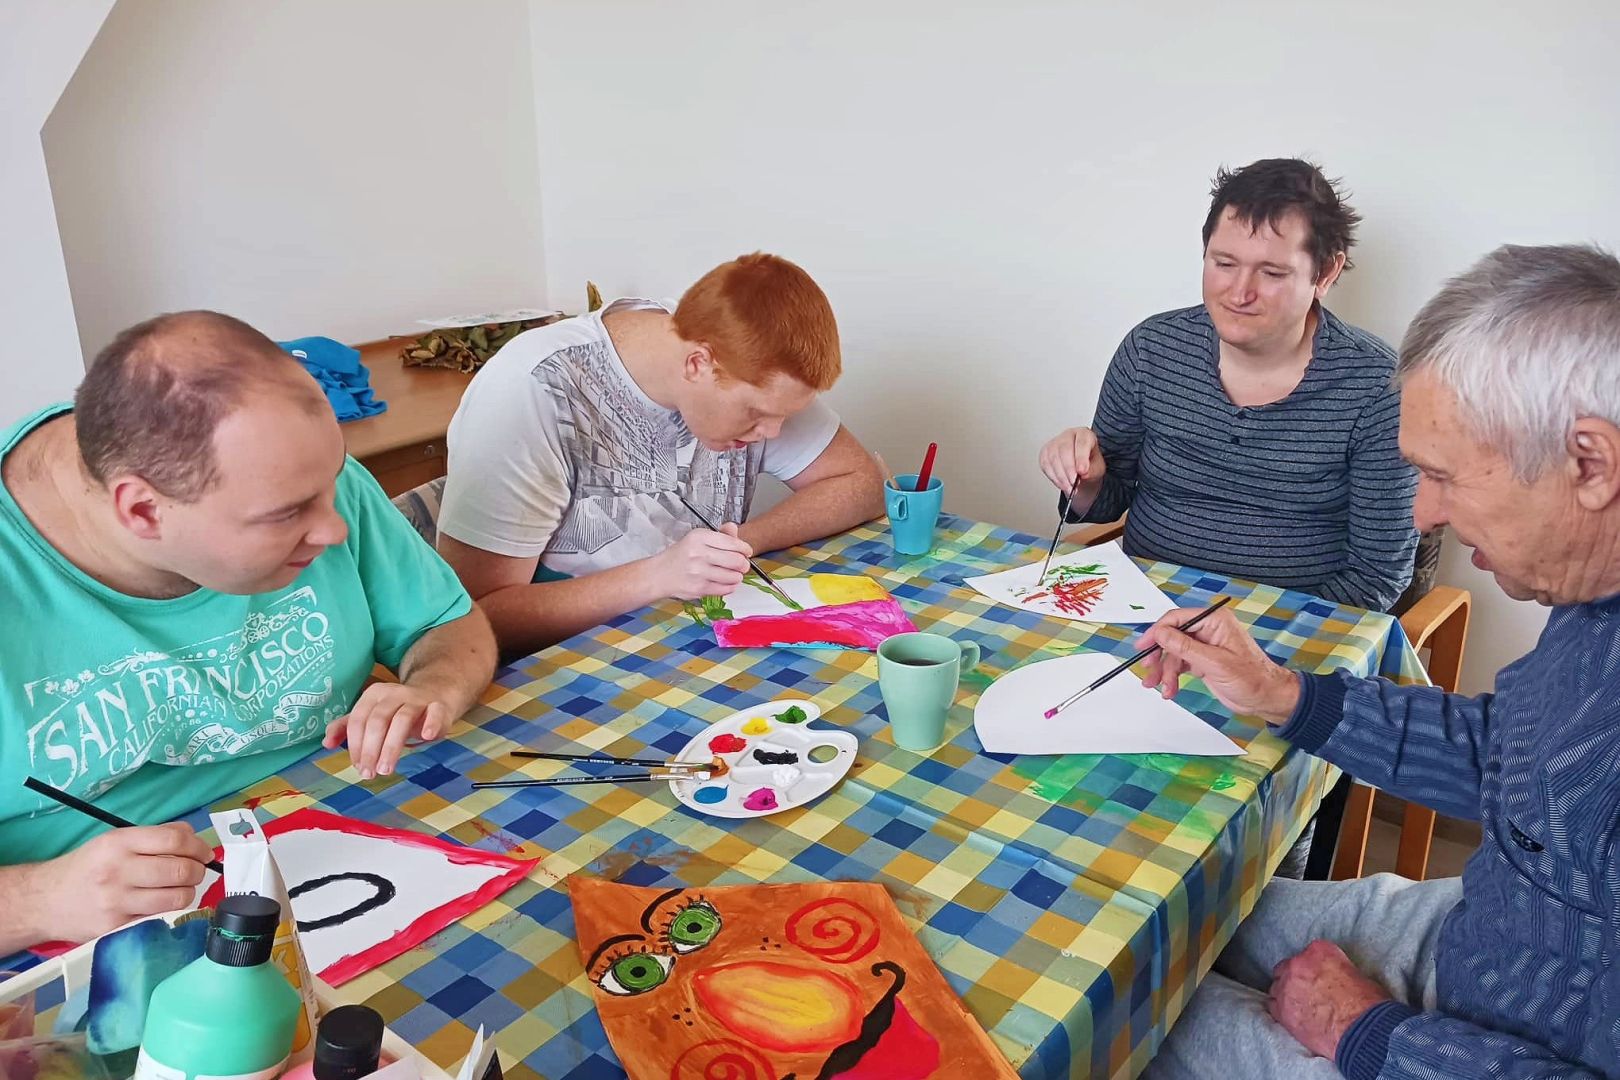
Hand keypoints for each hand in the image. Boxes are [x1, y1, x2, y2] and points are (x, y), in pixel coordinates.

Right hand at [32, 824, 213, 943]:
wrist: (44, 901)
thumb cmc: (86, 867)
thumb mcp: (114, 841)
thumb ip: (156, 836)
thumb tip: (194, 838)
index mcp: (119, 843)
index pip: (174, 841)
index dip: (199, 847)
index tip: (205, 853)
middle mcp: (118, 871)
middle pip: (181, 871)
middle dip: (197, 871)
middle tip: (194, 872)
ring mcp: (117, 902)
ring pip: (177, 898)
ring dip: (187, 893)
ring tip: (178, 889)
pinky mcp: (116, 928)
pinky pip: (159, 918)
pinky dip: (168, 911)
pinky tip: (160, 905)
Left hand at [324, 681, 452, 778]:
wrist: (433, 694)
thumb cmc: (397, 710)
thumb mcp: (371, 715)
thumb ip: (347, 727)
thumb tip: (327, 743)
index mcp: (373, 695)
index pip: (359, 720)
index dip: (355, 745)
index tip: (357, 766)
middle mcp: (394, 693)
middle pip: (378, 721)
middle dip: (371, 750)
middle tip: (369, 773)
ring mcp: (417, 699)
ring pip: (403, 719)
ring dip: (392, 747)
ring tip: (386, 770)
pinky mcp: (438, 706)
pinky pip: (435, 712)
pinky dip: (431, 723)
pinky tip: (427, 737)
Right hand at [653, 524, 752, 599]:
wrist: (659, 574)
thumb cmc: (680, 556)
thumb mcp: (697, 538)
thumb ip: (719, 534)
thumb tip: (734, 529)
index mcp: (699, 537)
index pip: (732, 543)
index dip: (745, 548)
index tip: (747, 552)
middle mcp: (699, 553)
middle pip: (736, 560)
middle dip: (744, 564)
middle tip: (742, 565)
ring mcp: (698, 572)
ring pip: (734, 576)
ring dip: (737, 576)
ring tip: (732, 574)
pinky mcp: (699, 588)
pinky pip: (726, 589)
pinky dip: (730, 586)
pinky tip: (725, 582)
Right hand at [1038, 426, 1106, 500]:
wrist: (1081, 468)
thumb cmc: (1090, 464)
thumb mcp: (1098, 468)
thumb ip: (1092, 470)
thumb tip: (1084, 474)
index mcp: (1085, 434)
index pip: (1082, 443)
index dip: (1081, 458)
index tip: (1082, 471)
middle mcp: (1068, 435)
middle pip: (1065, 449)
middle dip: (1069, 469)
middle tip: (1074, 482)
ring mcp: (1055, 443)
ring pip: (1053, 458)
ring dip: (1061, 476)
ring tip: (1069, 487)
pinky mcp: (1045, 452)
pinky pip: (1045, 464)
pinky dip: (1053, 477)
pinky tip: (1061, 483)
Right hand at [1136, 606, 1301, 722]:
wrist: (1266, 698)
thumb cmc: (1253, 678)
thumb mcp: (1215, 662)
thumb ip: (1185, 647)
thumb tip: (1162, 633)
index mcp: (1215, 621)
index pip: (1177, 619)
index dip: (1157, 632)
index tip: (1144, 645)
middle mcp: (1208, 631)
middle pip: (1171, 637)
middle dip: (1159, 656)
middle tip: (1149, 669)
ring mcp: (1204, 646)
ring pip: (1173, 654)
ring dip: (1164, 671)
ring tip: (1162, 686)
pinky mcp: (1203, 661)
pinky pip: (1180, 665)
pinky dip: (1172, 677)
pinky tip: (1170, 689)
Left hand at [1268, 940, 1391, 1059]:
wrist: (1362, 1030)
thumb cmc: (1367, 1005)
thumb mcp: (1358, 975)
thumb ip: (1337, 970)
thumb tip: (1334, 980)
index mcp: (1319, 951)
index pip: (1308, 954)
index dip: (1311, 969)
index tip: (1316, 978)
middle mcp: (1298, 964)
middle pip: (1286, 968)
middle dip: (1294, 979)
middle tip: (1306, 993)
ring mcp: (1286, 987)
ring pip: (1277, 987)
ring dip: (1286, 995)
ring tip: (1300, 1008)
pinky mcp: (1281, 1010)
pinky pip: (1273, 1006)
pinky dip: (1281, 1011)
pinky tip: (1293, 1018)